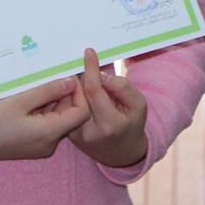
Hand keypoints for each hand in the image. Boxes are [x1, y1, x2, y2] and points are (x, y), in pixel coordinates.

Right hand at [0, 78, 89, 162]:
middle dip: (63, 94)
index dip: (80, 93)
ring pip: (57, 118)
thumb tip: (71, 81)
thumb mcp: (19, 100)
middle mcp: (49, 143)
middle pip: (70, 115)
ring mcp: (41, 145)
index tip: (68, 76)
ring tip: (34, 86)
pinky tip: (28, 98)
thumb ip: (48, 90)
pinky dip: (41, 109)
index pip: (81, 112)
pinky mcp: (32, 143)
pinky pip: (45, 123)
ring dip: (51, 100)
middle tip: (49, 76)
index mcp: (50, 133)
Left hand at [67, 48, 149, 169]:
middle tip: (88, 66)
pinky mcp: (68, 134)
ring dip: (75, 85)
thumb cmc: (131, 124)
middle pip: (78, 93)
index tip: (89, 52)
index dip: (91, 69)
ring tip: (84, 80)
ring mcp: (75, 134)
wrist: (121, 153)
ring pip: (69, 99)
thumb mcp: (139, 105)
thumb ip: (123, 88)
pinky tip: (78, 91)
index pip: (94, 90)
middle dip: (82, 76)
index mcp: (109, 123)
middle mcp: (88, 131)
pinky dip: (71, 96)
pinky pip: (65, 108)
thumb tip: (101, 74)